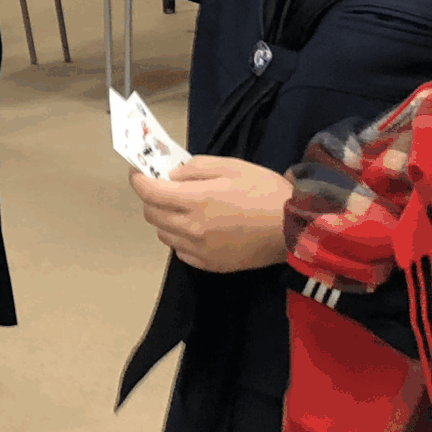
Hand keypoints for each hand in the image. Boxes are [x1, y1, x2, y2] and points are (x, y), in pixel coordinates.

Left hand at [130, 154, 292, 272]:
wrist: (294, 228)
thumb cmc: (264, 191)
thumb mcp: (231, 166)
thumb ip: (195, 169)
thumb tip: (172, 176)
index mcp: (193, 201)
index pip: (149, 192)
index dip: (138, 180)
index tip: (137, 172)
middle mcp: (190, 229)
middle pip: (152, 215)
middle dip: (152, 198)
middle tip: (165, 188)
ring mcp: (198, 250)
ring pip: (164, 235)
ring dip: (165, 219)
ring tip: (183, 208)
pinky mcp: (210, 265)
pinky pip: (181, 252)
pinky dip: (180, 238)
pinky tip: (197, 229)